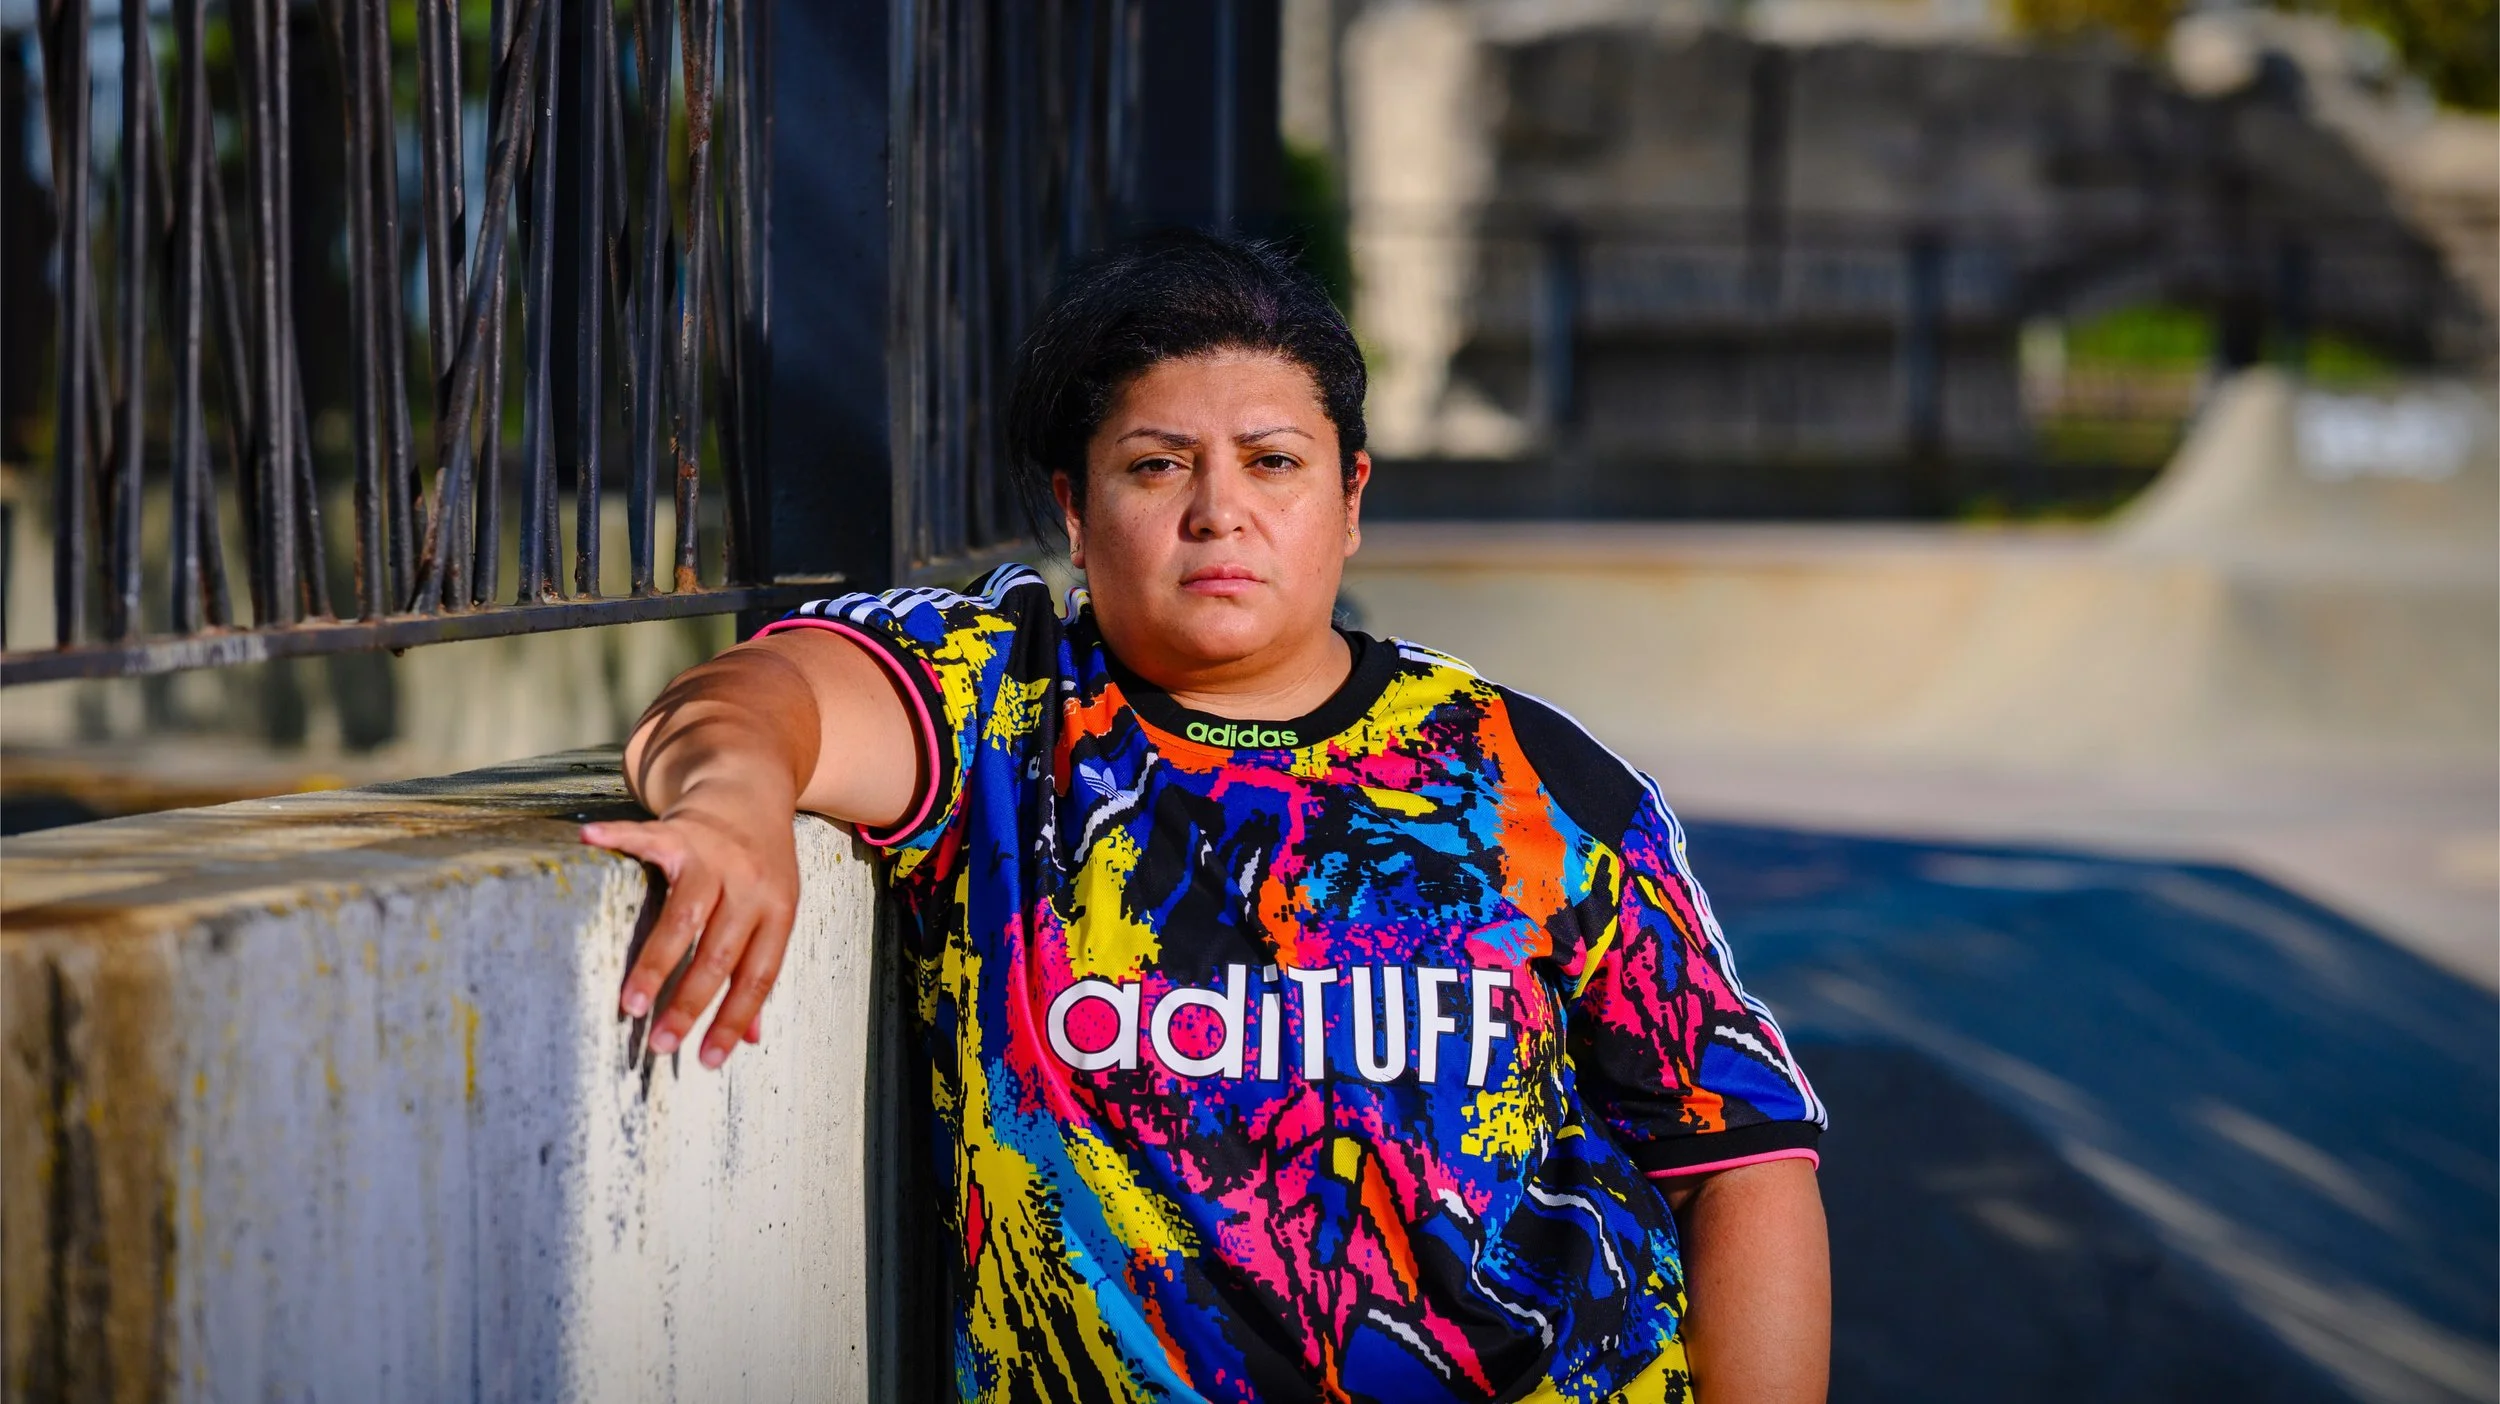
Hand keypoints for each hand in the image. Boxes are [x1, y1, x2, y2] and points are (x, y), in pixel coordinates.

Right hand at [581, 779, 800, 1068]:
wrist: (753, 784)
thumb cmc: (760, 860)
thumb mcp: (776, 907)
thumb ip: (757, 967)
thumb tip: (749, 1039)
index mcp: (778, 909)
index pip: (758, 976)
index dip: (733, 1019)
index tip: (706, 1061)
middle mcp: (749, 883)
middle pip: (718, 954)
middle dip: (688, 1004)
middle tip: (659, 1044)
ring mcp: (713, 855)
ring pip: (684, 917)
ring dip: (656, 964)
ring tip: (631, 1004)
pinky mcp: (679, 829)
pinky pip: (643, 838)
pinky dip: (616, 839)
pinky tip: (585, 842)